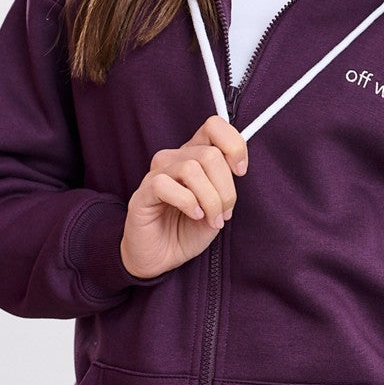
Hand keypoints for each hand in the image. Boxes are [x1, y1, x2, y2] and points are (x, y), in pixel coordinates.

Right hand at [120, 115, 248, 278]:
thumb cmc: (187, 230)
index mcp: (194, 155)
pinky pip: (166, 185)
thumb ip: (226, 184)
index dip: (234, 145)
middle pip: (210, 154)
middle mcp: (174, 159)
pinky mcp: (143, 193)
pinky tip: (194, 215)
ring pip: (191, 168)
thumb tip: (237, 167)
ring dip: (210, 199)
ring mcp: (156, 174)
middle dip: (226, 189)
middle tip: (224, 213)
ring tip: (211, 219)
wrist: (161, 258)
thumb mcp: (217, 206)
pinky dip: (188, 202)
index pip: (214, 126)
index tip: (240, 172)